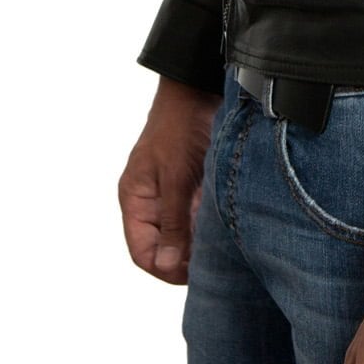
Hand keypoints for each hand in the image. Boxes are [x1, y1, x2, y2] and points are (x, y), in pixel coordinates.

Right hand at [118, 76, 220, 284]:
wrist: (200, 89)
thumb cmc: (180, 127)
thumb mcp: (176, 177)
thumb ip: (172, 223)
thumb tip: (166, 267)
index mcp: (135, 199)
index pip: (142, 252)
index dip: (164, 269)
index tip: (192, 275)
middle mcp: (152, 201)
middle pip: (164, 247)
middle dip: (186, 258)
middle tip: (214, 264)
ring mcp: (173, 194)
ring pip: (184, 234)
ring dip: (200, 242)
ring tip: (223, 247)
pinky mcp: (194, 186)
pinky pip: (198, 217)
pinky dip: (211, 225)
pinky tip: (228, 229)